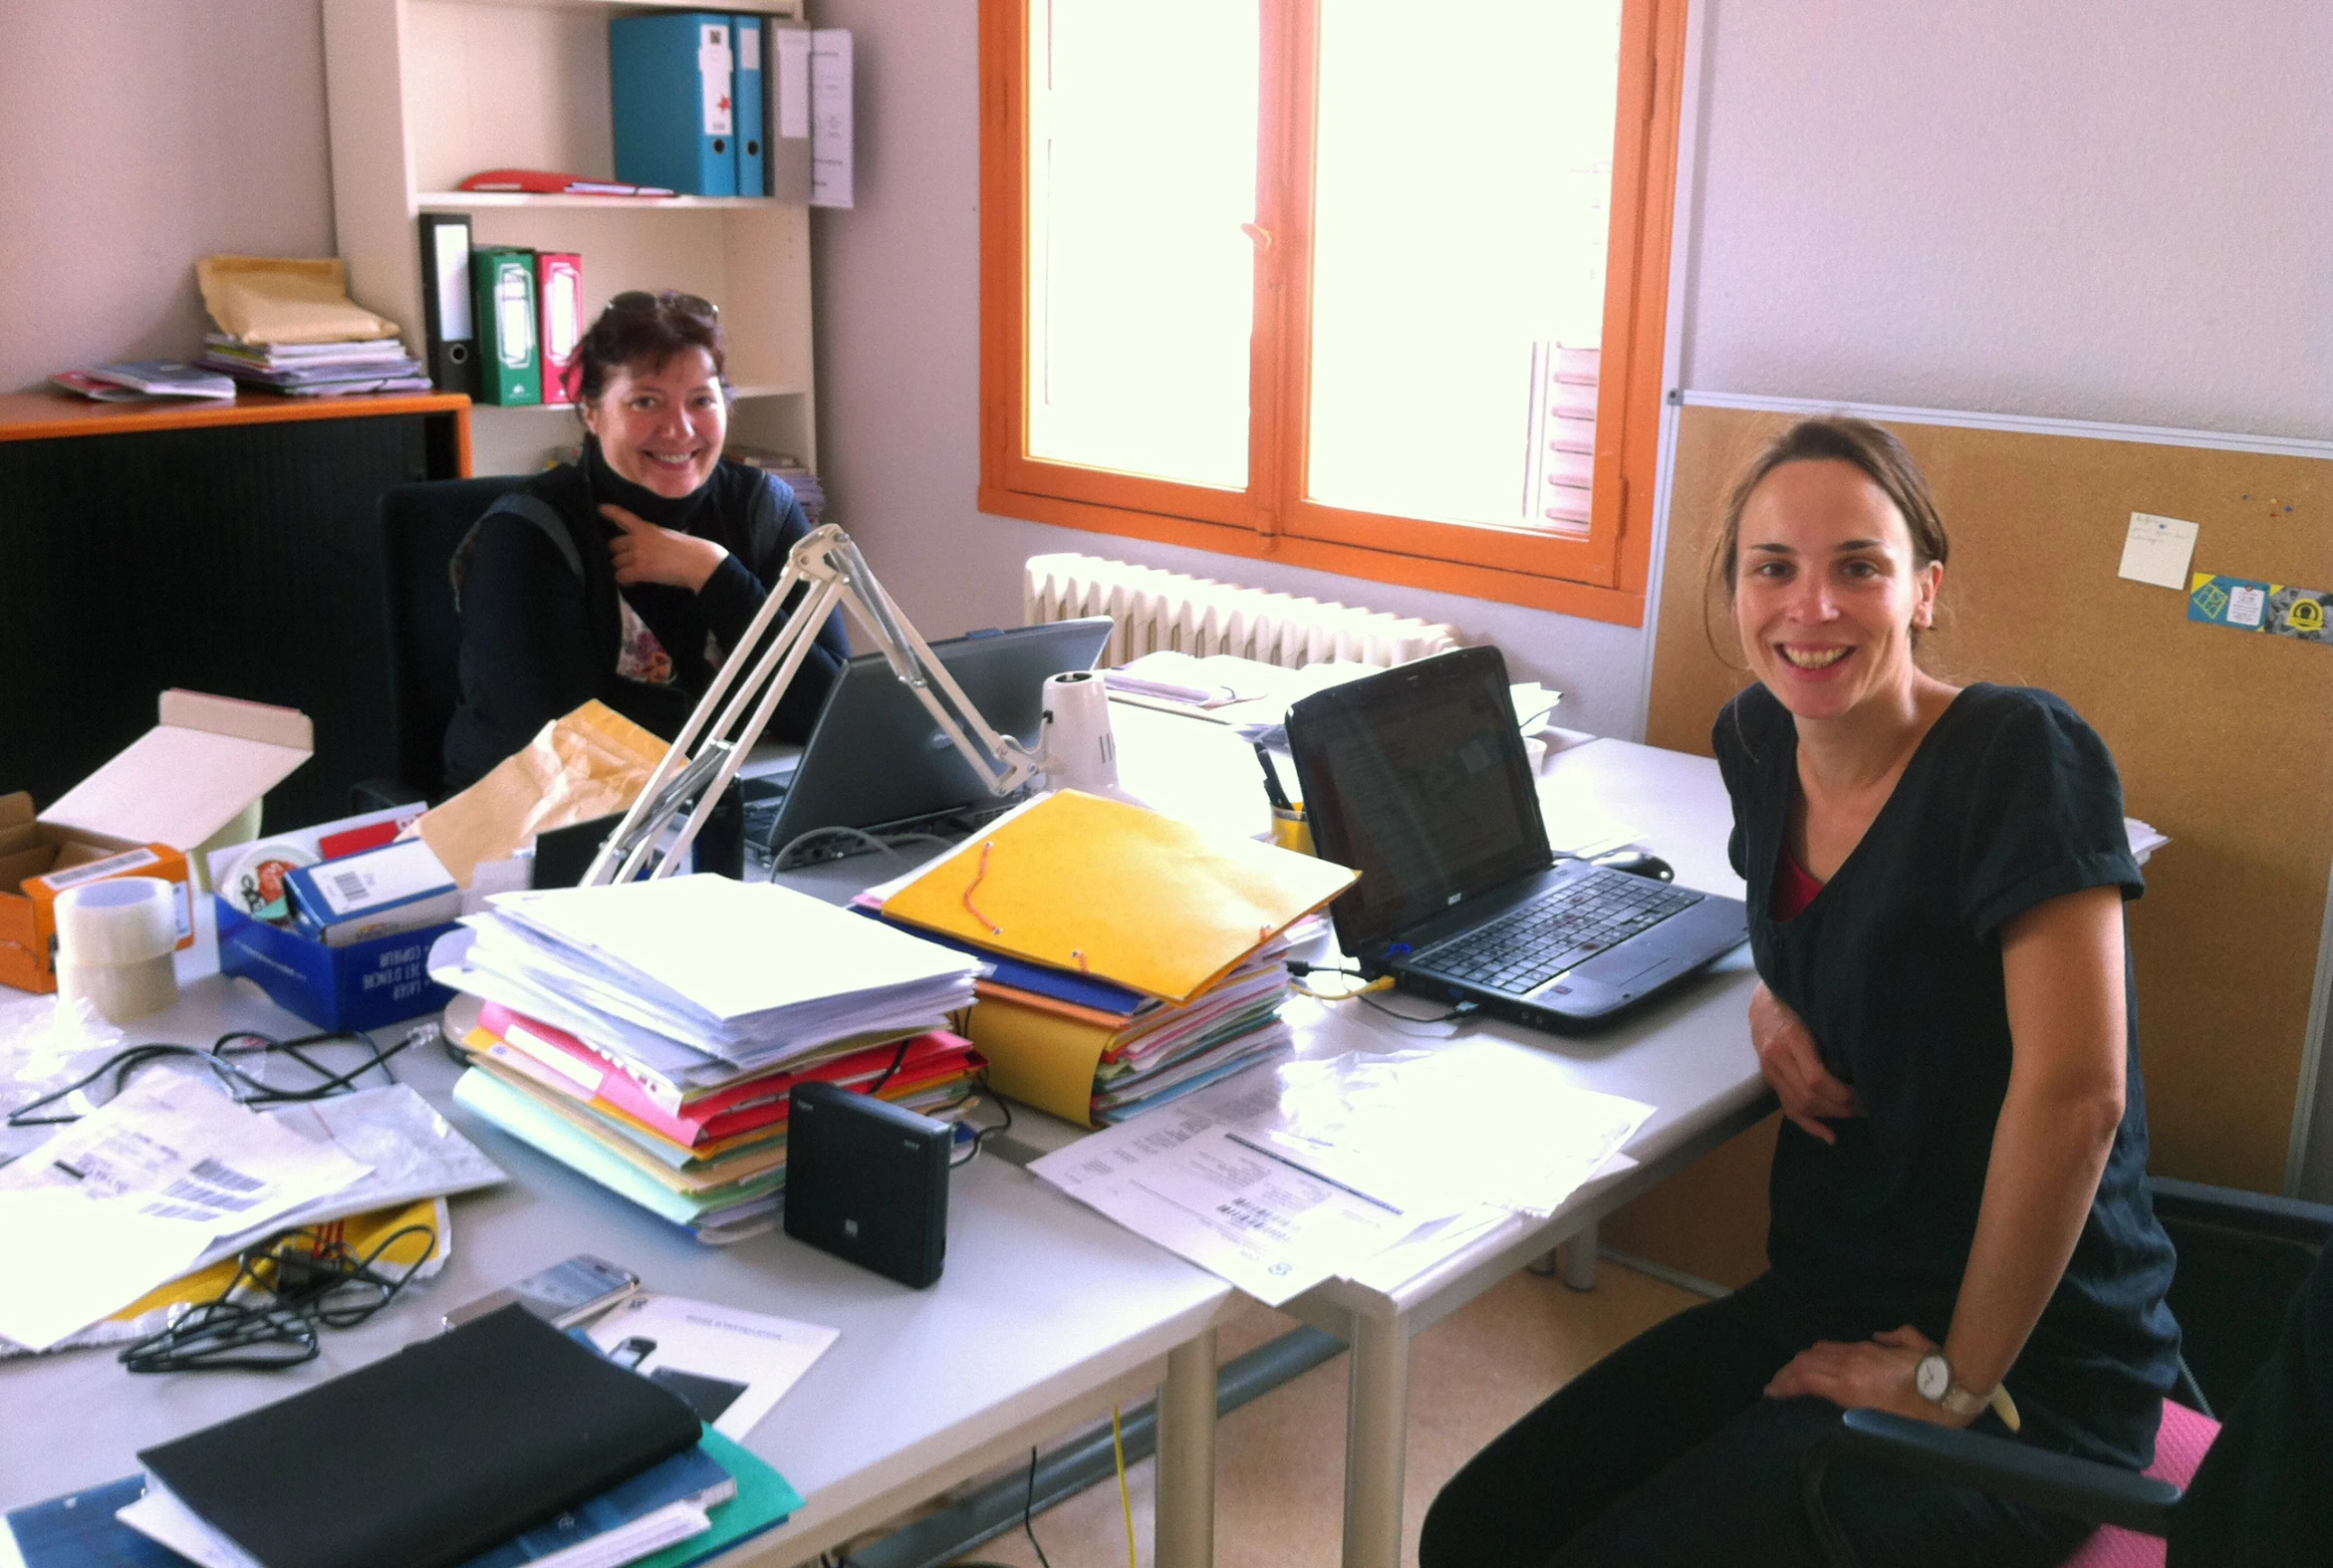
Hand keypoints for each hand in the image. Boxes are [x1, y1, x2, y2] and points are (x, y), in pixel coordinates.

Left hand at [602, 503, 726, 590]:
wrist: (699, 562)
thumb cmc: (693, 549)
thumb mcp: (674, 535)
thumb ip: (661, 537)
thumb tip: (665, 541)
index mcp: (648, 527)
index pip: (623, 516)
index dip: (609, 512)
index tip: (599, 508)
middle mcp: (639, 539)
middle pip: (613, 545)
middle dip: (616, 553)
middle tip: (624, 560)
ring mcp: (638, 554)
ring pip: (615, 562)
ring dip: (620, 568)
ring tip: (630, 574)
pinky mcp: (640, 570)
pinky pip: (621, 576)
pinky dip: (624, 581)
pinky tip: (632, 583)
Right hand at [1751, 982, 1860, 1142]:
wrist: (1765, 997)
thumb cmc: (1798, 997)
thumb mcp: (1816, 1010)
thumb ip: (1832, 1034)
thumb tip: (1858, 1065)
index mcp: (1789, 1038)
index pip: (1816, 1080)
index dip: (1842, 1093)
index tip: (1863, 1093)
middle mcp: (1775, 1058)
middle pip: (1808, 1097)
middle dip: (1840, 1107)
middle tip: (1866, 1105)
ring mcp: (1769, 1071)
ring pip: (1798, 1106)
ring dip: (1828, 1115)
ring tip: (1853, 1112)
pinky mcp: (1770, 1079)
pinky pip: (1788, 1108)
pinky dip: (1809, 1125)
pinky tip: (1829, 1136)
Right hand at [1765, 1325, 1965, 1424]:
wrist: (1956, 1386)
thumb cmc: (1924, 1415)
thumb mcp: (1888, 1423)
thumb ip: (1862, 1408)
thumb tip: (1843, 1401)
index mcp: (1848, 1383)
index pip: (1804, 1377)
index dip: (1783, 1384)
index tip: (1770, 1393)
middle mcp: (1852, 1362)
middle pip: (1809, 1359)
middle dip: (1788, 1371)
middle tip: (1777, 1384)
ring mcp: (1866, 1350)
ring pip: (1825, 1349)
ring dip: (1805, 1359)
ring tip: (1796, 1371)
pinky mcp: (1883, 1345)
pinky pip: (1845, 1344)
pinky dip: (1827, 1352)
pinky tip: (1830, 1358)